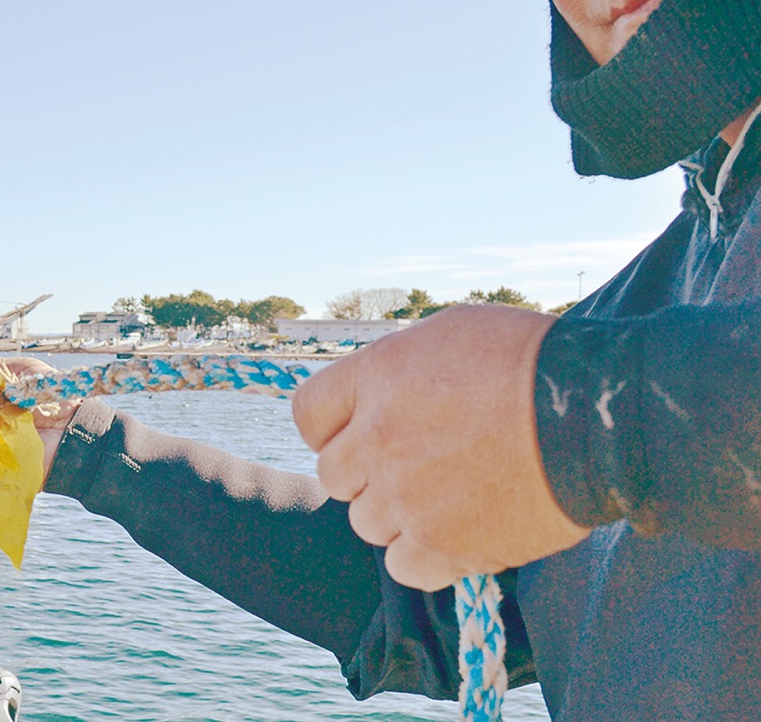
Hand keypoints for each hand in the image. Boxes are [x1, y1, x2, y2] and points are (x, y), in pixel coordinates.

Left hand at [292, 305, 589, 591]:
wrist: (592, 413)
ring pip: (366, 524)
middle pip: (334, 475)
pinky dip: (424, 556)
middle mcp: (377, 439)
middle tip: (413, 464)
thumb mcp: (448, 333)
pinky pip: (402, 567)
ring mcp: (405, 497)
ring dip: (396, 514)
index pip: (308, 413)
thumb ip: (396, 367)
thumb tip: (377, 391)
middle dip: (365, 472)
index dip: (331, 426)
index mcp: (375, 378)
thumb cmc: (531, 359)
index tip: (358, 431)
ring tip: (447, 495)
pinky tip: (457, 532)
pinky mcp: (443, 546)